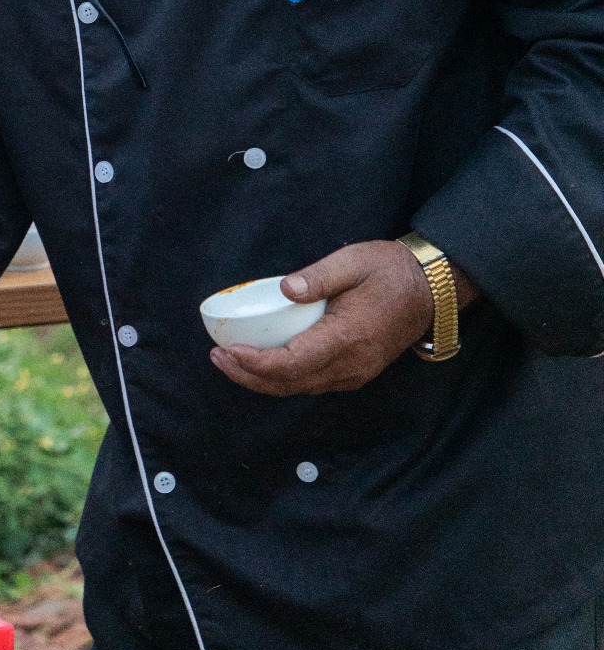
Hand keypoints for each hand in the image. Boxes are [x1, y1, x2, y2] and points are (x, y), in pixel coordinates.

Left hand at [210, 241, 473, 396]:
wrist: (432, 290)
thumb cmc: (391, 271)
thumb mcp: (354, 261)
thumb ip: (319, 276)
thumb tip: (285, 288)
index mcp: (347, 338)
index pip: (292, 363)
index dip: (255, 363)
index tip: (227, 351)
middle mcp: (350, 365)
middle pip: (289, 384)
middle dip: (248, 375)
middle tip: (217, 356)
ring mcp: (354, 373)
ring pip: (299, 388)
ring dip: (262, 380)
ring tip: (231, 360)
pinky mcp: (354, 372)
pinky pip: (311, 382)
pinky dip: (282, 378)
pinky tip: (263, 362)